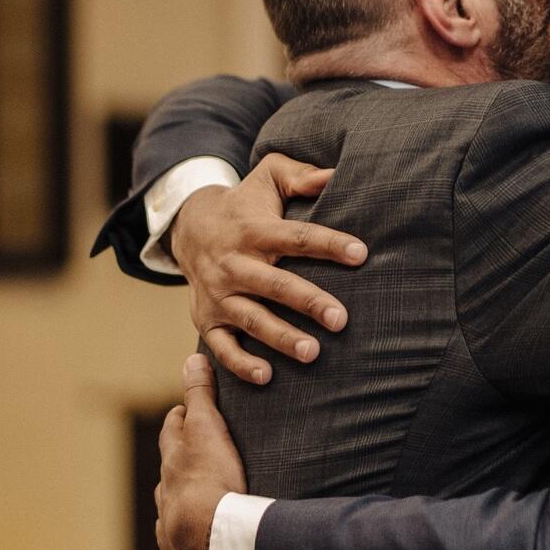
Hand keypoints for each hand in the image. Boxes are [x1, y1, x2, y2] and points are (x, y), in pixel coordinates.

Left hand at [155, 354, 249, 549]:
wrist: (209, 540)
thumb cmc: (212, 482)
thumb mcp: (208, 431)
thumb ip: (201, 398)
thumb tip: (192, 359)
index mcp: (174, 464)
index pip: (173, 433)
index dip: (181, 420)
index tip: (187, 411)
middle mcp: (166, 496)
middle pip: (169, 474)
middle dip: (179, 464)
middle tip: (196, 456)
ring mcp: (170, 531)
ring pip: (171, 513)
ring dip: (181, 507)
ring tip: (200, 505)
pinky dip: (187, 549)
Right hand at [169, 153, 367, 385]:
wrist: (188, 229)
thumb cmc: (245, 205)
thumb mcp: (267, 178)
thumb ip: (301, 175)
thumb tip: (338, 173)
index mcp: (254, 230)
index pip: (296, 237)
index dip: (328, 243)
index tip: (361, 253)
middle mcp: (234, 263)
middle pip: (274, 284)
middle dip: (307, 302)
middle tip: (341, 320)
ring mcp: (219, 294)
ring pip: (251, 319)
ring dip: (280, 337)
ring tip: (313, 353)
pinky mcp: (207, 320)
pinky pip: (222, 346)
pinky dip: (240, 364)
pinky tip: (267, 376)